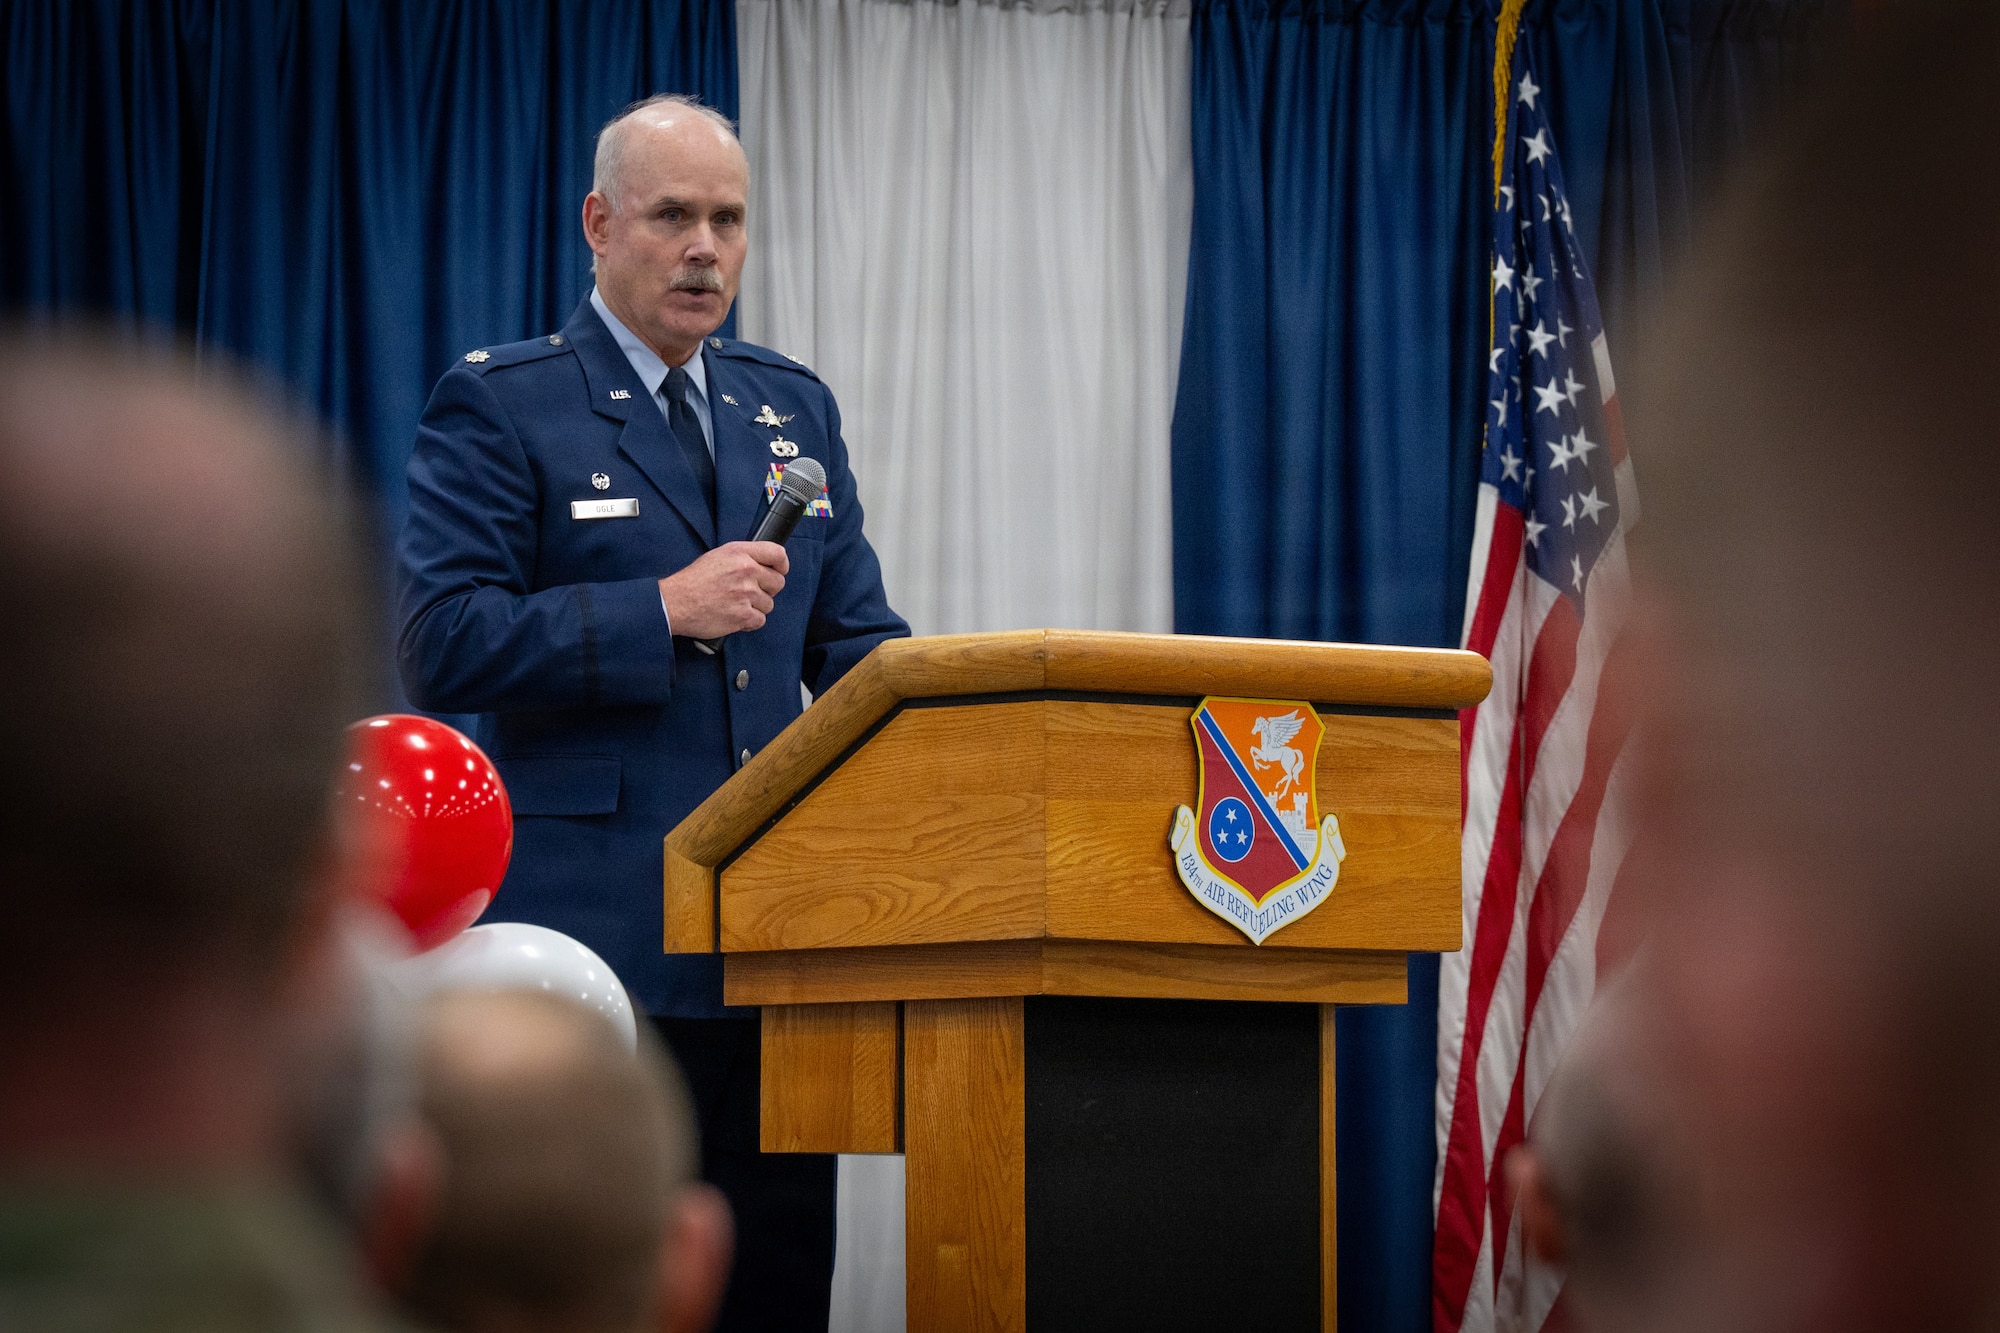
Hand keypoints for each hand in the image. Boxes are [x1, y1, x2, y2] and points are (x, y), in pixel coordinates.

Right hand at [659, 541, 788, 639]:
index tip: (778, 570)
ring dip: (756, 607)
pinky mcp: (743, 615)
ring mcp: (746, 594)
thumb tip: (764, 564)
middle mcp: (746, 571)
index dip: (781, 564)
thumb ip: (743, 557)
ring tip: (735, 604)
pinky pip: (760, 620)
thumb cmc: (694, 580)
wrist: (675, 603)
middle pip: (778, 582)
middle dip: (767, 589)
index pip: (777, 553)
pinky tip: (734, 616)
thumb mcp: (718, 556)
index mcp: (740, 553)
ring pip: (769, 604)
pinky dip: (749, 622)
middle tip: (749, 592)